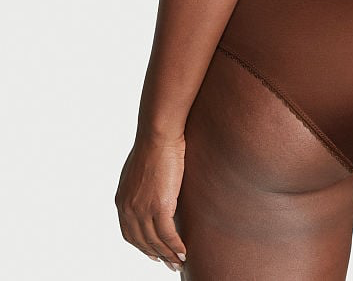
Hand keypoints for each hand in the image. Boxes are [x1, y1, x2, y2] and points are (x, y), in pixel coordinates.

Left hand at [115, 131, 187, 271]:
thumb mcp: (137, 170)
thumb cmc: (152, 144)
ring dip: (168, 255)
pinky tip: (183, 251)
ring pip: (156, 241)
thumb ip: (139, 185)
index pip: (129, 233)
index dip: (141, 246)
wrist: (158, 135)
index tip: (152, 253)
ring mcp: (142, 210)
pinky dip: (176, 246)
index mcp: (121, 200)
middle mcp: (128, 209)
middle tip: (168, 263)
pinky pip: (168, 235)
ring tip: (179, 263)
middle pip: (142, 242)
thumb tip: (148, 189)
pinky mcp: (160, 207)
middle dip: (156, 255)